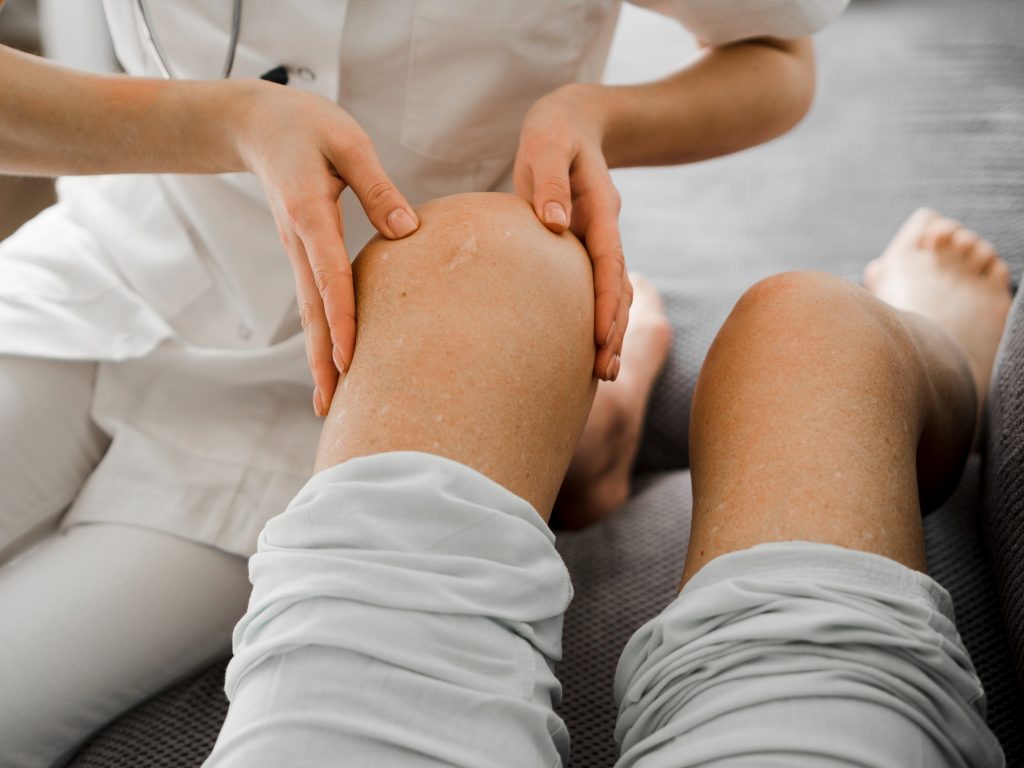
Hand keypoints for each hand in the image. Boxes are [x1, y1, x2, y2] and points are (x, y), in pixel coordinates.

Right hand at [232, 81, 418, 414]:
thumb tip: (407, 231)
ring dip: (318, 358)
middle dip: (323, 361)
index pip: (329, 277)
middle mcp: (298, 242)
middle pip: (312, 312)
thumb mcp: (348, 143)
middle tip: (333, 408)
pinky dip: (320, 334)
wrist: (256, 123)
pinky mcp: (301, 253)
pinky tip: (332, 361)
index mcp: (309, 215)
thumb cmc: (308, 127)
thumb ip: (376, 186)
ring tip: (328, 403)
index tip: (353, 361)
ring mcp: (296, 252)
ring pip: (308, 314)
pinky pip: (311, 301)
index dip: (342, 320)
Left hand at [513, 85, 631, 380]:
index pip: (607, 262)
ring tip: (602, 373)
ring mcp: (598, 241)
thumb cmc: (553, 132)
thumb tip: (554, 225)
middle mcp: (604, 230)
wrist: (573, 122)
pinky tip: (588, 345)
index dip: (606, 301)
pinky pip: (596, 287)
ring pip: (613, 292)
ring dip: (610, 331)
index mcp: (599, 209)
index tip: (600, 337)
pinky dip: (598, 316)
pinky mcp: (584, 247)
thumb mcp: (547, 143)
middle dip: (614, 331)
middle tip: (605, 373)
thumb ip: (549, 181)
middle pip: (617, 288)